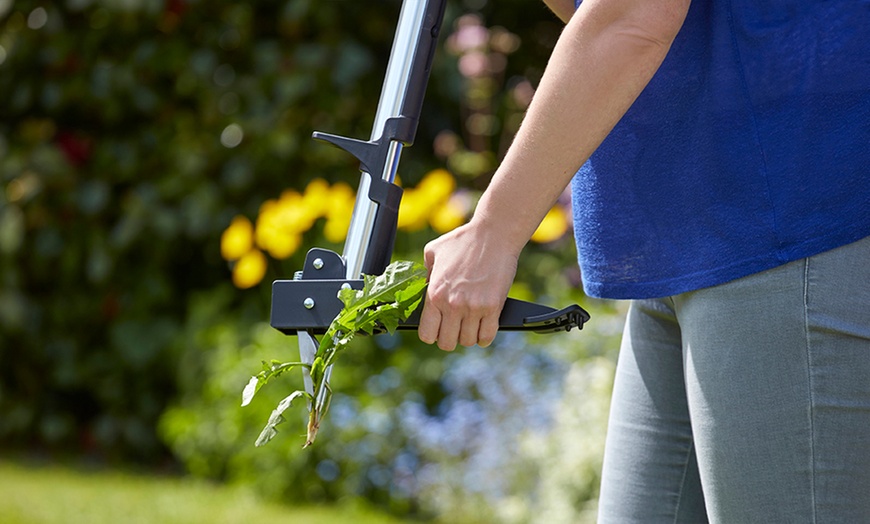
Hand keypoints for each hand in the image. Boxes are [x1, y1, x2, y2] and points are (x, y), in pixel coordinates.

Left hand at [418, 220, 519, 350]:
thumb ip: (425, 274)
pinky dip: (485, 336)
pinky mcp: (493, 307)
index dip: (432, 334)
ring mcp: (473, 307)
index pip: (427, 334)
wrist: (494, 234)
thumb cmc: (463, 240)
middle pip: (447, 343)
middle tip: (455, 327)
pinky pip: (487, 336)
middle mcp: (452, 304)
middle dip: (450, 338)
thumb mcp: (433, 252)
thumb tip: (424, 289)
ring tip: (470, 324)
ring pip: (468, 341)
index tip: (438, 328)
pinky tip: (484, 328)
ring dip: (469, 336)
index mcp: (434, 293)